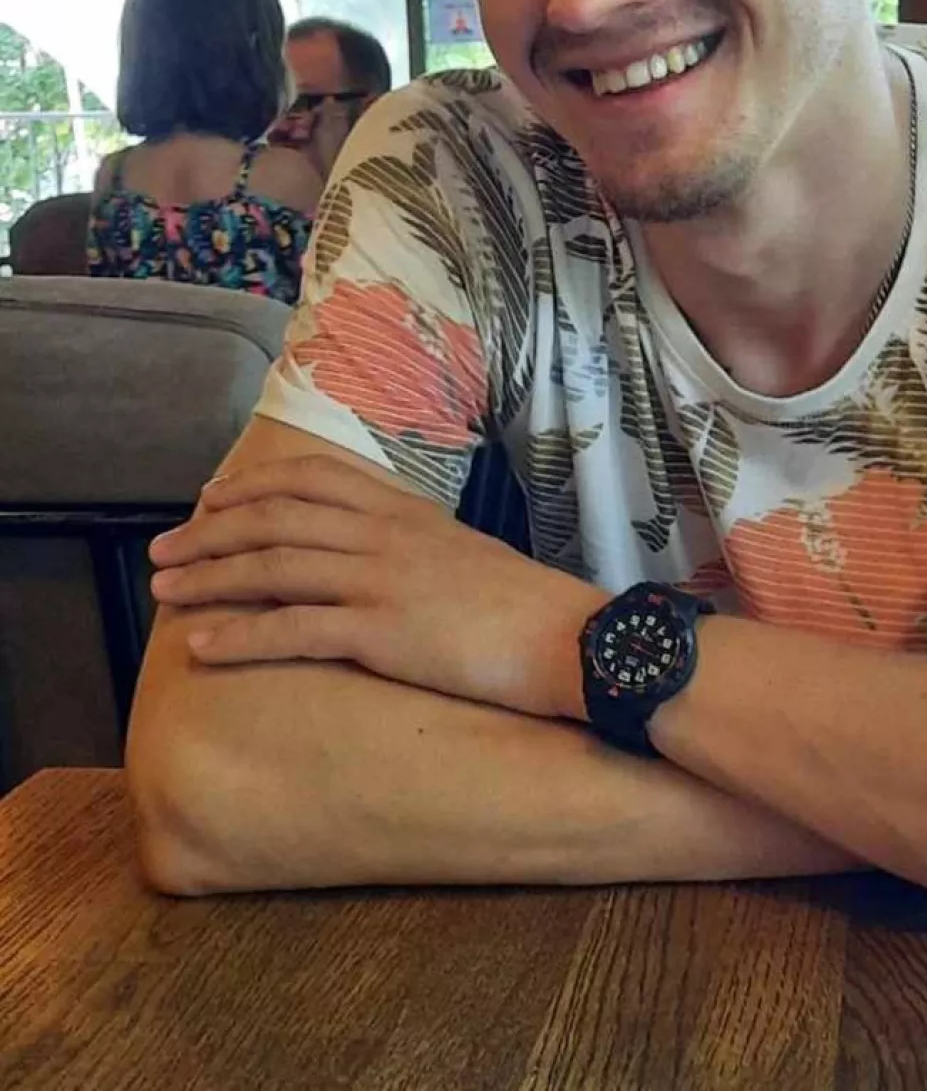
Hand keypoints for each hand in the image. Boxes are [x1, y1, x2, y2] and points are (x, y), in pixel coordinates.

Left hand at [148, 456, 604, 720]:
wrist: (565, 638)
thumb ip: (408, 538)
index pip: (312, 478)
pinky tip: (201, 645)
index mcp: (403, 509)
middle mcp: (383, 533)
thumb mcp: (458, 549)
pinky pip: (293, 629)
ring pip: (273, 566)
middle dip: (210, 531)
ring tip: (163, 591)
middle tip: (163, 550)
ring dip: (209, 577)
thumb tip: (365, 546)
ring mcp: (380, 579)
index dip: (252, 485)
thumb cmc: (518, 602)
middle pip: (276, 517)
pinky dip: (240, 635)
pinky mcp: (382, 631)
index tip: (210, 499)